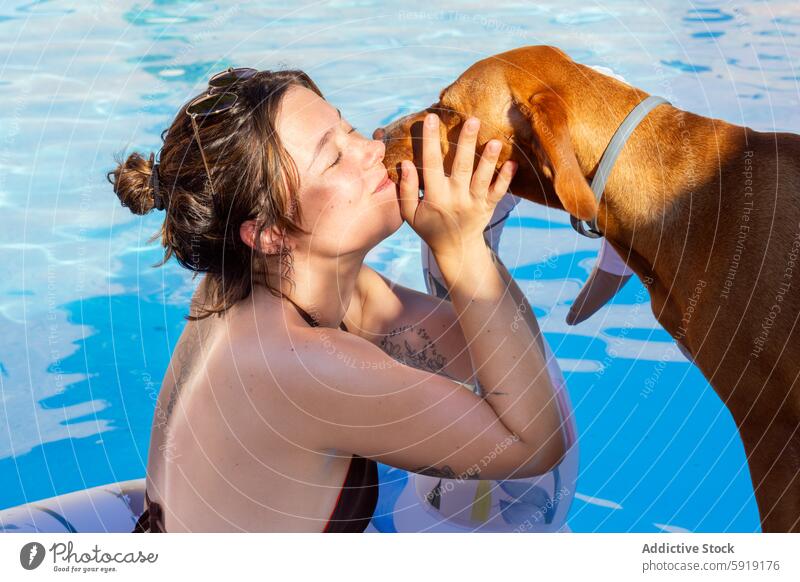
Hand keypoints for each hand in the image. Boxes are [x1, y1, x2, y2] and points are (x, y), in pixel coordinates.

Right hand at [397, 113, 516, 256]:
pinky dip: (506, 179)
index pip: (431, 164)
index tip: (431, 118)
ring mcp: (474, 203)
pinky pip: (499, 192)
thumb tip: (406, 163)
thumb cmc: (429, 226)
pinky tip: (513, 163)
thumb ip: (406, 189)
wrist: (455, 249)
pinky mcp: (488, 206)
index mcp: (434, 196)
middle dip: (466, 143)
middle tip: (472, 120)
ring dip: (489, 160)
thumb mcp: (410, 213)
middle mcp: (455, 198)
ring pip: (482, 179)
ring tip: (496, 141)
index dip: (430, 141)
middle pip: (461, 167)